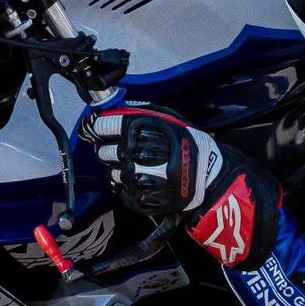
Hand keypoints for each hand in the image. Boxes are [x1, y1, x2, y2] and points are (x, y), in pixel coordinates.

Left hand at [81, 104, 280, 268]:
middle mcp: (136, 153)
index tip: (96, 128)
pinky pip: (120, 191)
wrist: (208, 176)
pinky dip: (126, 185)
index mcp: (142, 129)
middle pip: (103, 150)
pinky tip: (141, 179)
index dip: (96, 126)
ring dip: (118, 168)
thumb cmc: (185, 143)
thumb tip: (108, 106)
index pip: (102, 125)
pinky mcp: (140, 199)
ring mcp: (137, 178)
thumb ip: (137, 111)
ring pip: (110, 172)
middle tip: (122, 148)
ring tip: (138, 165)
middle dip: (108, 148)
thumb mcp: (166, 117)